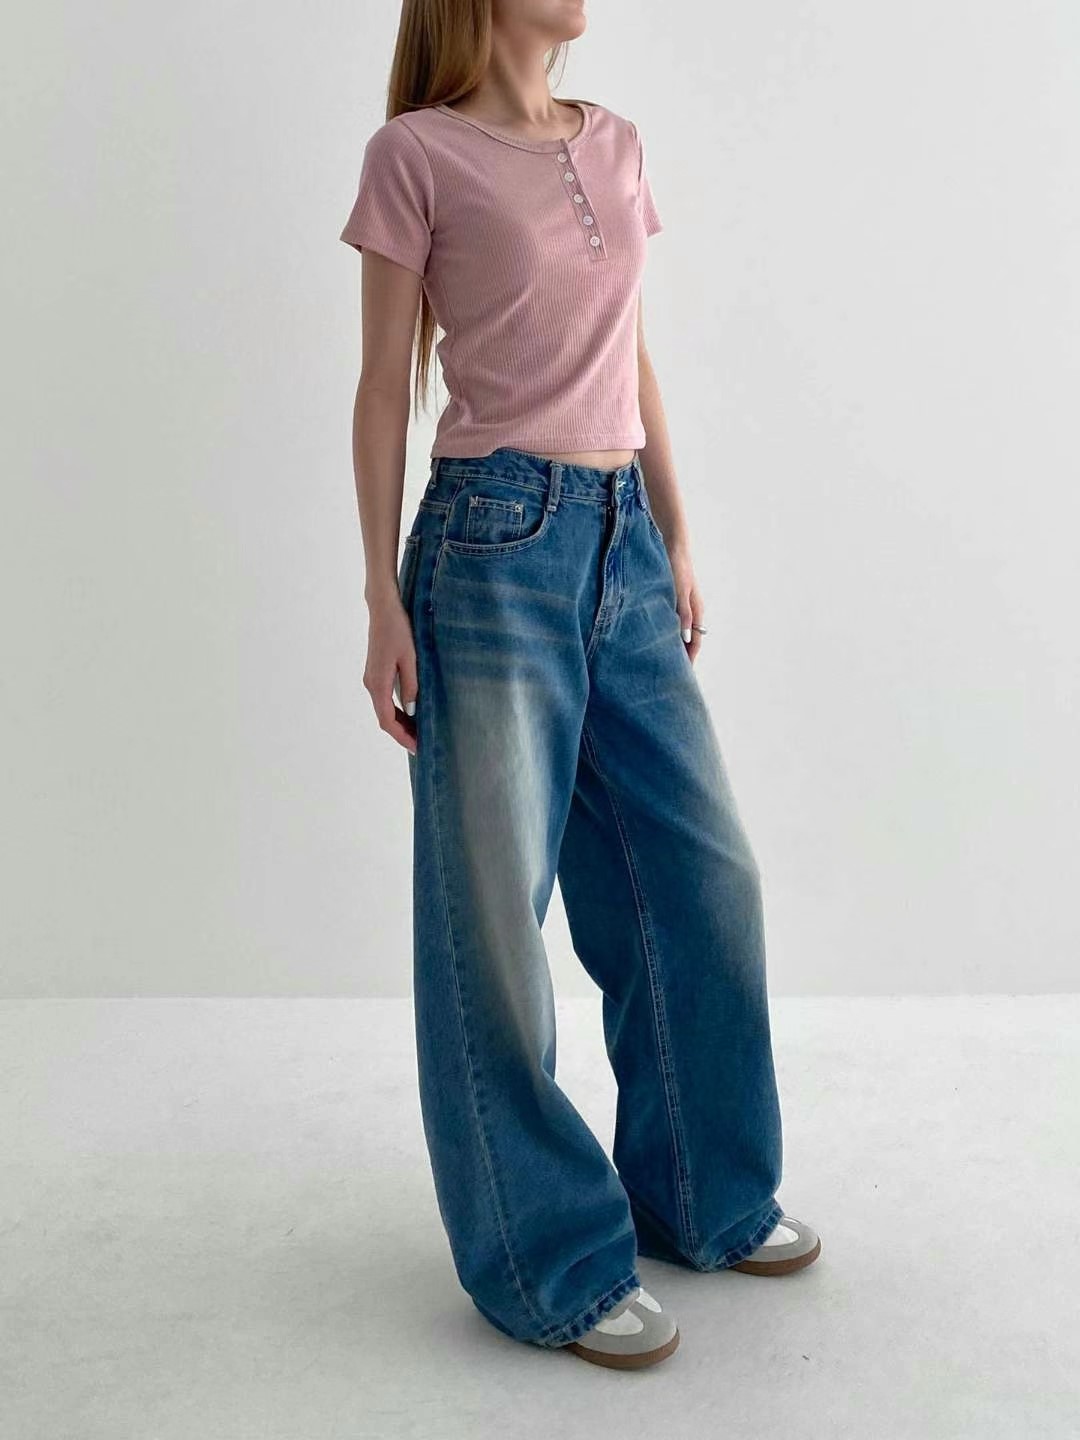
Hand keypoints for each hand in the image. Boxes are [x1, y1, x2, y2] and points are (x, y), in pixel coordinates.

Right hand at [363, 595, 417, 753]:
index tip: (417, 747)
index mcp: (378, 683)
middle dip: (402, 733)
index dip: (402, 736)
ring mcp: (372, 679)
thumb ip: (412, 686)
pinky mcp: (376, 673)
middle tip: (421, 744)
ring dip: (400, 723)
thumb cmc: (398, 630)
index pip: (387, 720)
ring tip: (418, 732)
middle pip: (384, 718)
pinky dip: (396, 711)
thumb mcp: (411, 658)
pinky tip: (410, 713)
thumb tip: (412, 711)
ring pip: (384, 710)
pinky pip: (384, 700)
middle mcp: (371, 684)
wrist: (382, 609)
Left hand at [667, 540, 705, 665]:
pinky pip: (671, 622)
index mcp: (696, 611)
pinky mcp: (672, 599)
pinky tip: (655, 637)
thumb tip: (685, 638)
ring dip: (673, 645)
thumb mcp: (680, 591)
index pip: (695, 643)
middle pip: (688, 640)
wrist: (672, 543)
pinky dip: (667, 633)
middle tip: (671, 674)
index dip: (690, 660)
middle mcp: (691, 610)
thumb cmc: (676, 565)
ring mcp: (682, 605)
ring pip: (680, 631)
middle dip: (682, 656)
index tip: (683, 676)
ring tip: (662, 660)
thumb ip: (683, 613)